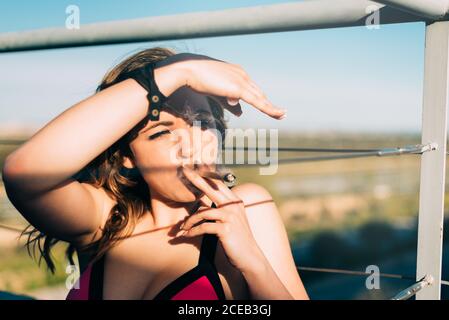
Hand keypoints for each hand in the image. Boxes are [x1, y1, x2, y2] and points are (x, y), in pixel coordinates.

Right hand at [167, 58, 285, 119]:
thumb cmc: (199, 80)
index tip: (270, 107)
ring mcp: (241, 80)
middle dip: (270, 105)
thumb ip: (230, 103)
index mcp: (238, 74)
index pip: (252, 89)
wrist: (189, 70)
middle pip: (259, 94)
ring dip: (272, 108)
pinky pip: (257, 101)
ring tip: (282, 115)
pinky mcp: (238, 88)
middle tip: (282, 114)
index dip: (261, 100)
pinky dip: (268, 108)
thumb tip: (241, 113)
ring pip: (260, 98)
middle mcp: (242, 75)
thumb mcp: (217, 93)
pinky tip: (277, 113)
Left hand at [177, 164, 265, 273]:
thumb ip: (221, 210)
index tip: (195, 169)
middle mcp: (233, 206)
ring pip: (203, 213)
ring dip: (190, 221)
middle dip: (196, 179)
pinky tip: (187, 235)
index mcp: (235, 201)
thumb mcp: (232, 220)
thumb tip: (202, 205)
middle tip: (184, 171)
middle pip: (212, 188)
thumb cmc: (238, 239)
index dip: (206, 176)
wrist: (250, 256)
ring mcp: (230, 217)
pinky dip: (193, 231)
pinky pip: (204, 227)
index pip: (219, 184)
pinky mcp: (226, 229)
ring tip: (182, 228)